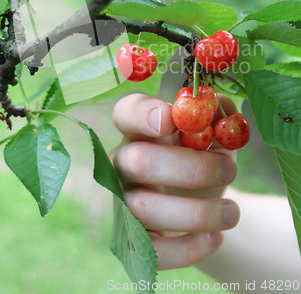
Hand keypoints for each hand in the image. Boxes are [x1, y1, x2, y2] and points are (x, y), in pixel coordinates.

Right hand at [111, 93, 239, 269]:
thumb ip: (219, 115)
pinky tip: (215, 237)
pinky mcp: (134, 238)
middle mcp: (123, 162)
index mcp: (140, 129)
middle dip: (190, 168)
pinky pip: (152, 249)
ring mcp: (124, 201)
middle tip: (230, 170)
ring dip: (197, 212)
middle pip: (138, 161)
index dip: (143, 114)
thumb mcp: (216, 135)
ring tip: (232, 213)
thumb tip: (219, 104)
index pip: (126, 112)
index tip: (172, 119)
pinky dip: (188, 247)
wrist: (204, 205)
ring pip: (144, 208)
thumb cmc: (205, 158)